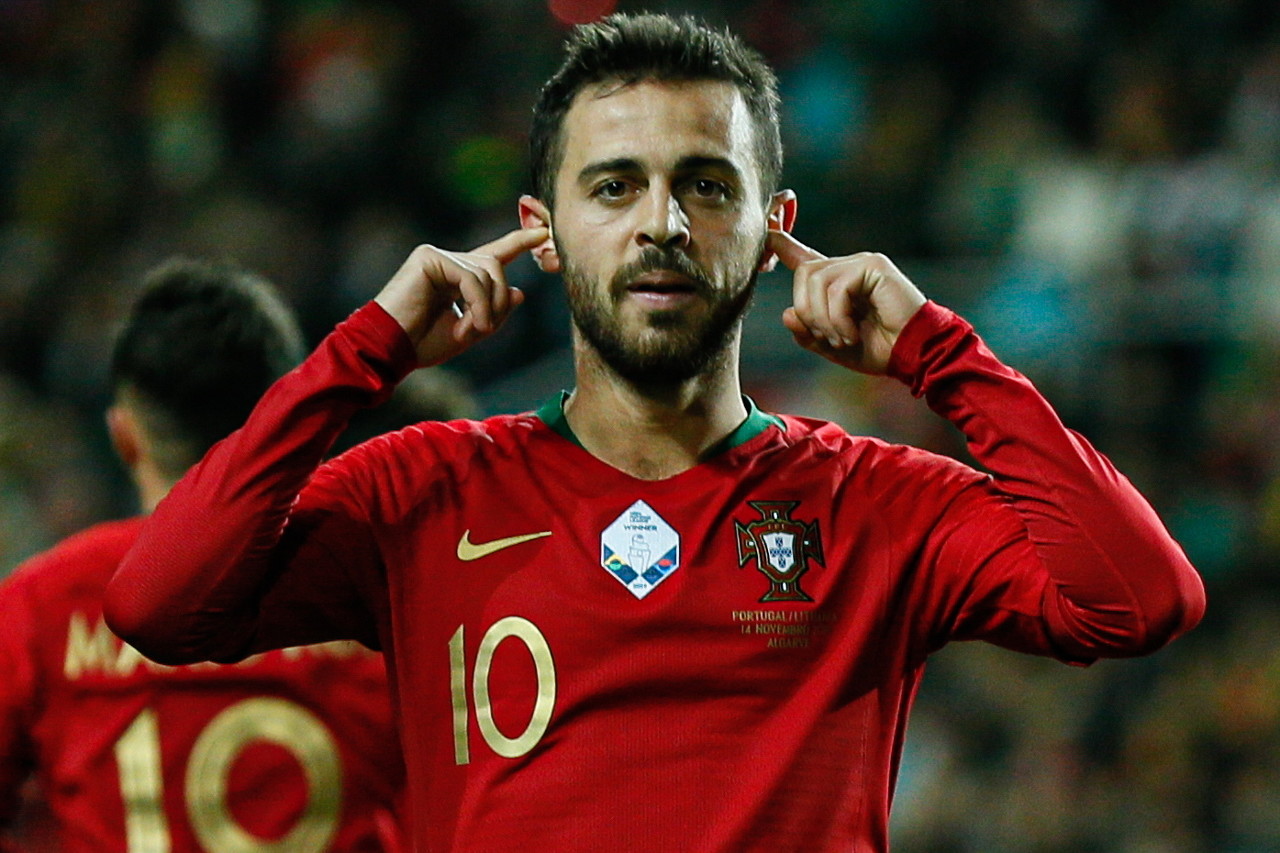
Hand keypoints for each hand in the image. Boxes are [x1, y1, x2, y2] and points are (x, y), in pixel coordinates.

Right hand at [374, 226, 548, 365]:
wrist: (390, 350)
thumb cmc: (422, 344)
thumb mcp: (470, 331)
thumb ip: (494, 312)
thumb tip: (519, 292)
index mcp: (457, 276)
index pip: (494, 253)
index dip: (520, 242)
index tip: (544, 233)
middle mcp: (449, 261)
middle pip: (496, 267)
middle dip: (499, 300)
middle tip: (485, 329)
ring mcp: (438, 255)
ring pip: (488, 273)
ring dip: (487, 309)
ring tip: (469, 331)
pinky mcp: (429, 257)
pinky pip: (471, 277)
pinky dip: (477, 305)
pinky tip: (466, 326)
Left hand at [768, 230, 926, 374]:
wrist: (913, 354)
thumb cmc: (878, 349)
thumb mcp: (831, 345)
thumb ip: (806, 332)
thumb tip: (787, 314)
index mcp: (836, 282)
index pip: (803, 256)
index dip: (783, 242)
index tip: (768, 231)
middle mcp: (847, 266)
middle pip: (803, 273)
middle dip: (807, 311)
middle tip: (826, 338)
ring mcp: (861, 262)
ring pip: (816, 280)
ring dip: (822, 318)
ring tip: (841, 339)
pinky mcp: (873, 266)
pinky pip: (836, 288)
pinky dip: (838, 317)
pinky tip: (852, 334)